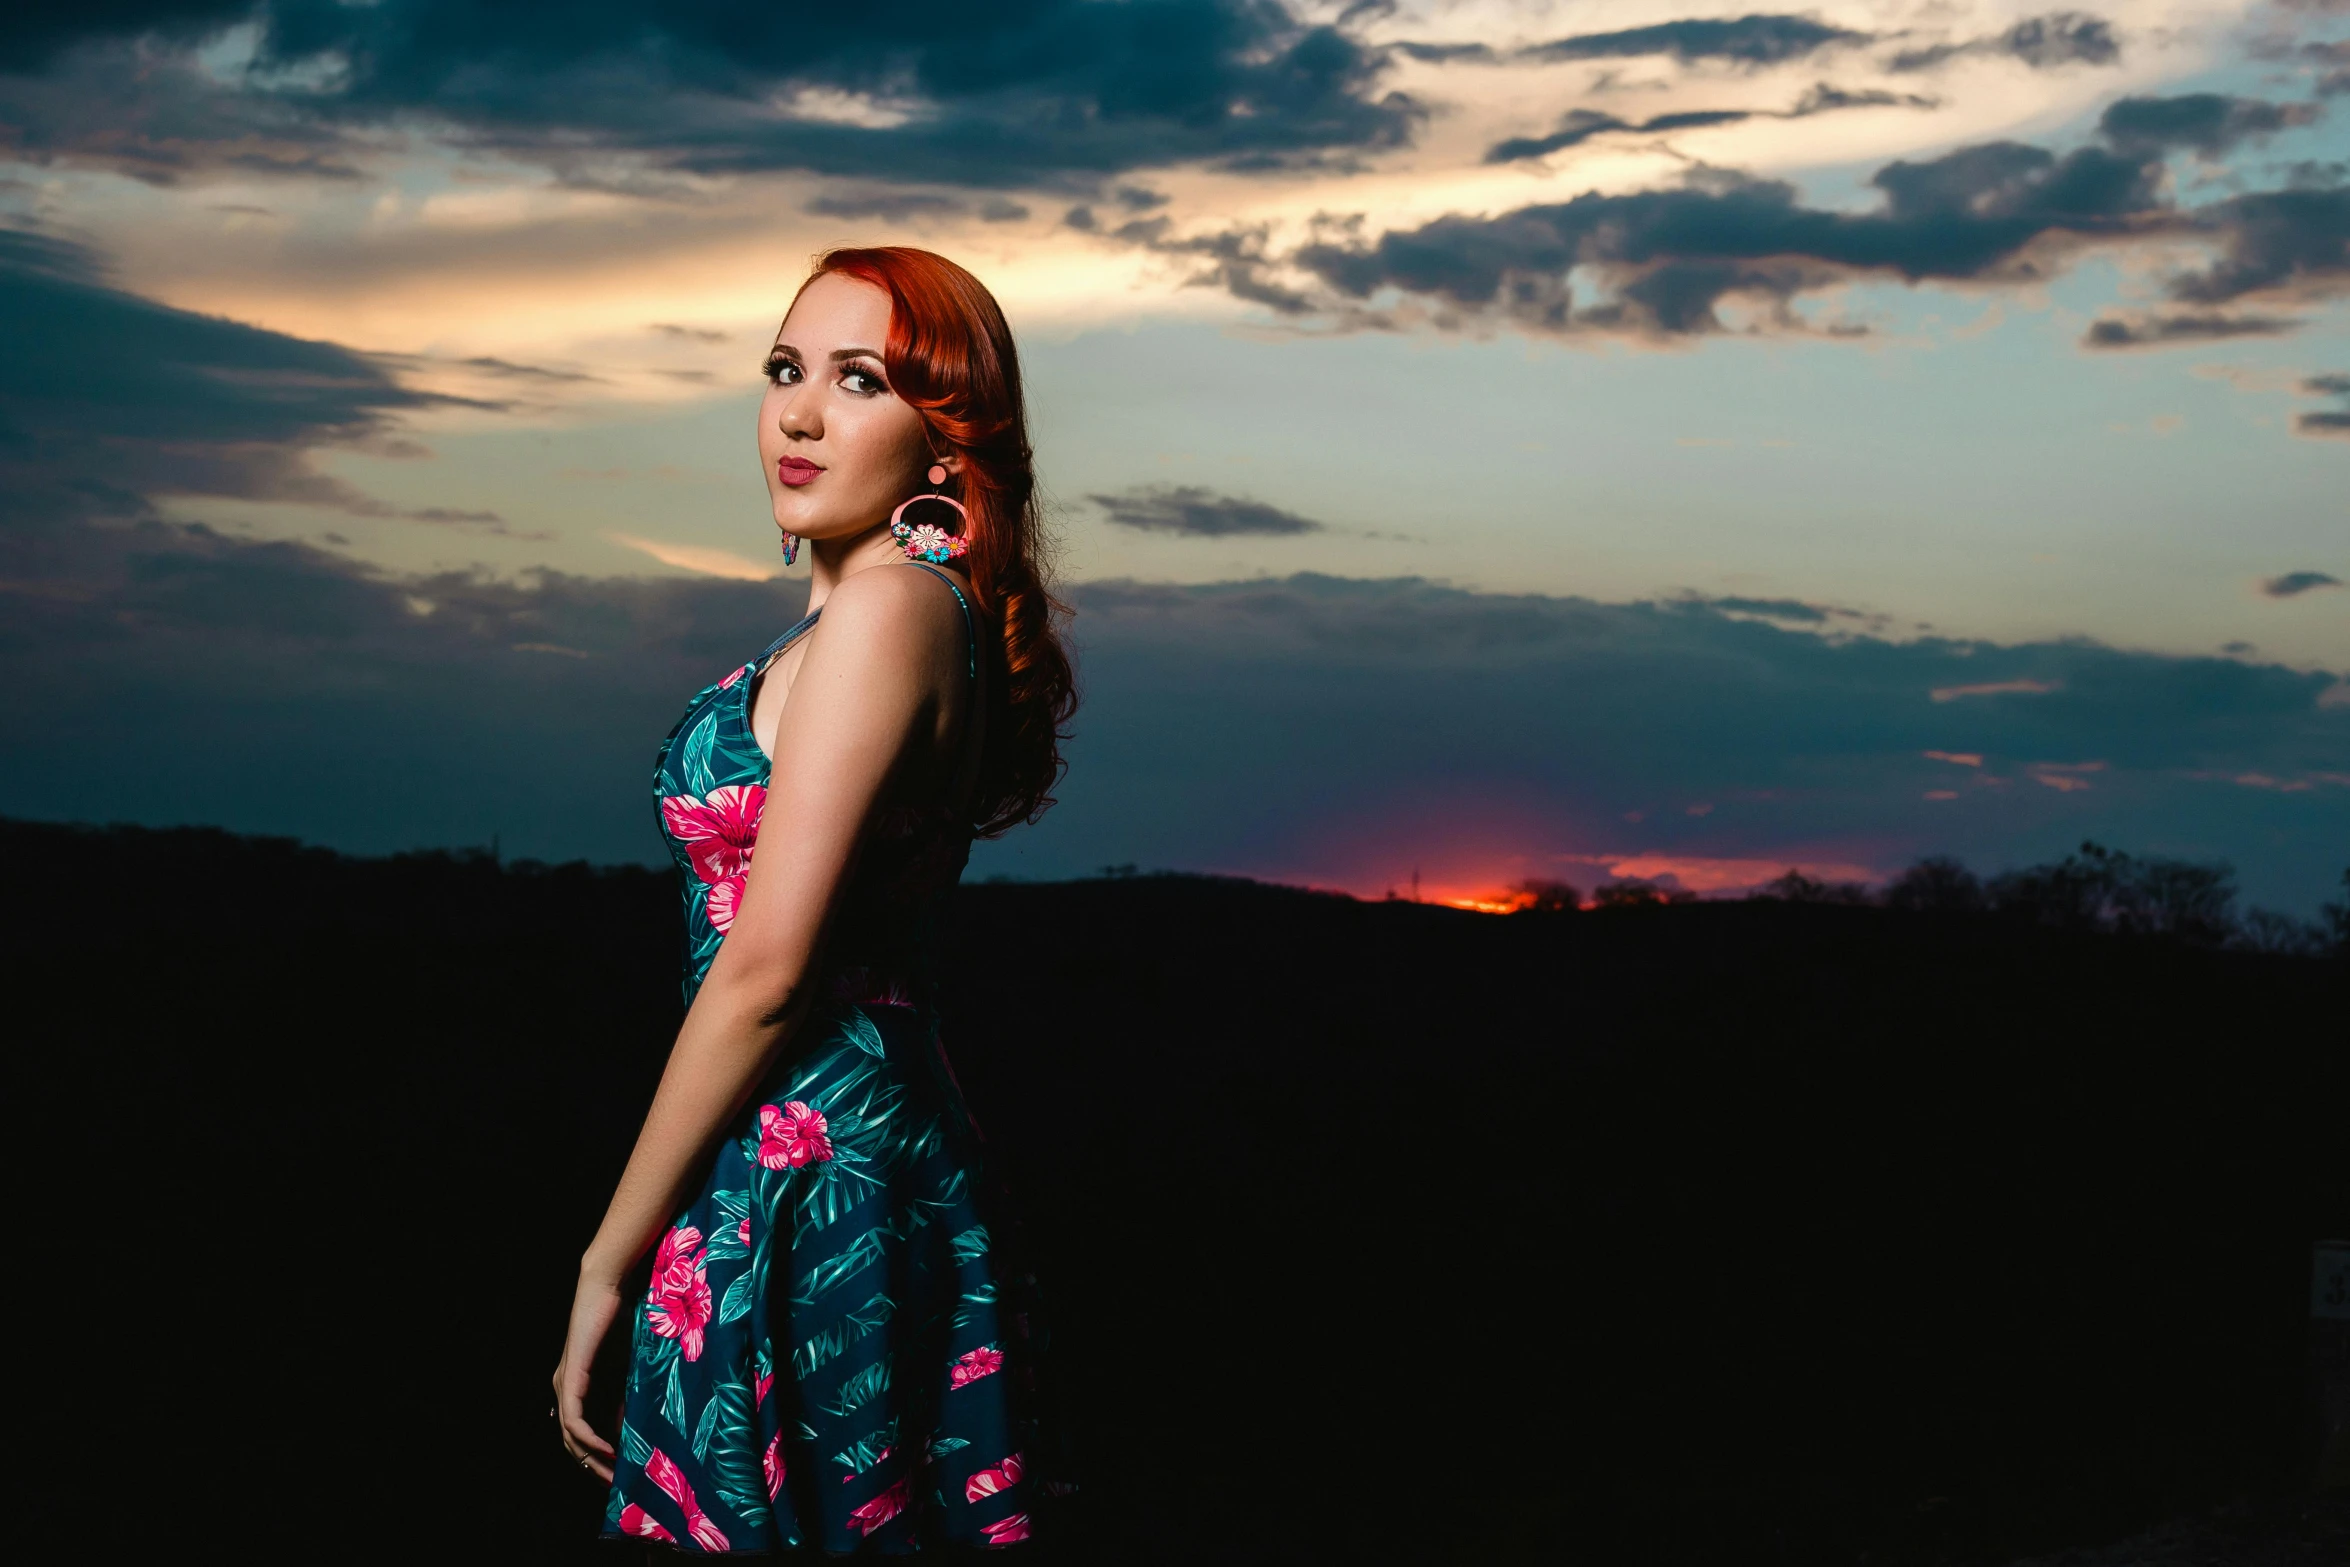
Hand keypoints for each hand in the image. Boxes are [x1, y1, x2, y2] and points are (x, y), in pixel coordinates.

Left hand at [552, 1269, 623, 1482]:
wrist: (610, 1288)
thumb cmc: (623, 1319)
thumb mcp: (629, 1367)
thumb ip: (628, 1394)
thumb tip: (635, 1427)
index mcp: (578, 1386)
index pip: (582, 1433)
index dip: (598, 1456)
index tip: (620, 1473)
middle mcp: (565, 1389)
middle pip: (573, 1442)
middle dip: (595, 1466)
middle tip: (618, 1486)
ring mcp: (565, 1385)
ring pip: (571, 1436)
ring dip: (592, 1459)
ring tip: (615, 1475)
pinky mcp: (570, 1378)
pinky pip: (574, 1420)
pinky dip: (589, 1439)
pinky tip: (607, 1450)